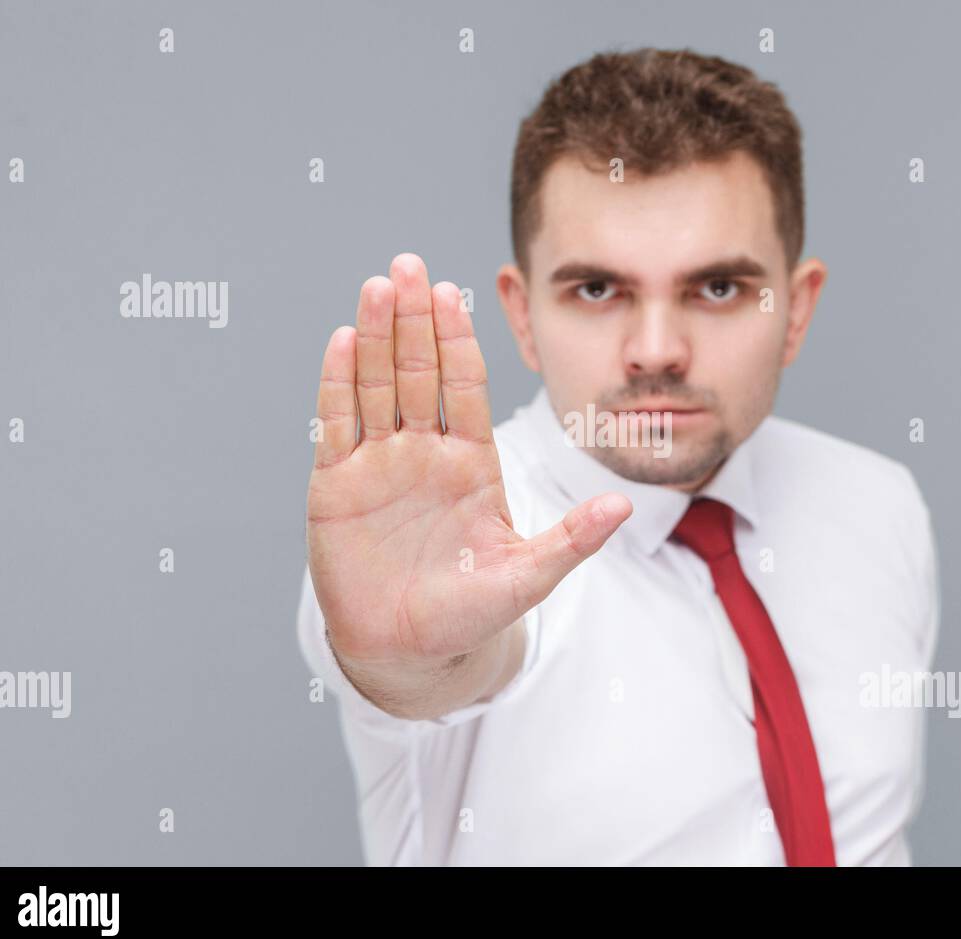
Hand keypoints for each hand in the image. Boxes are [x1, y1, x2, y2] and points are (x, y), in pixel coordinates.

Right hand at [306, 254, 630, 675]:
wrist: (409, 651)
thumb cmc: (470, 613)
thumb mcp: (527, 576)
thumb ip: (571, 540)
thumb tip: (624, 506)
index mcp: (471, 461)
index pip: (465, 387)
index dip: (457, 340)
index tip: (454, 292)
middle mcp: (424, 452)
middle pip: (417, 372)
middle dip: (414, 320)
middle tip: (407, 265)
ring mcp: (379, 464)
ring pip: (375, 387)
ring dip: (376, 337)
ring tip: (377, 287)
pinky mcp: (336, 486)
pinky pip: (337, 426)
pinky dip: (337, 384)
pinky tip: (341, 341)